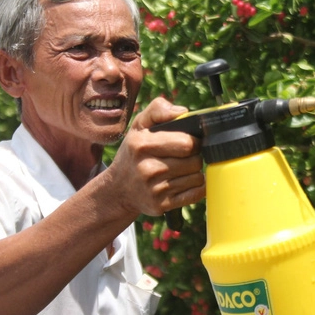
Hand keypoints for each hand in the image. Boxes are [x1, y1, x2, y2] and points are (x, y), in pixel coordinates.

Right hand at [107, 97, 204, 215]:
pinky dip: (196, 187)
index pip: (186, 143)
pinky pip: (196, 194)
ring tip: (181, 169)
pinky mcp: (162, 205)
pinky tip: (183, 182)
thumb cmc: (133, 152)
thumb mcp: (139, 125)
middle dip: (194, 156)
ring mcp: (155, 189)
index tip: (188, 142)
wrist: (118, 189)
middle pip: (194, 161)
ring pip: (197, 177)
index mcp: (142, 145)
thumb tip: (183, 112)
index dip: (193, 141)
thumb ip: (158, 110)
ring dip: (194, 172)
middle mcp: (147, 169)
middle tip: (184, 156)